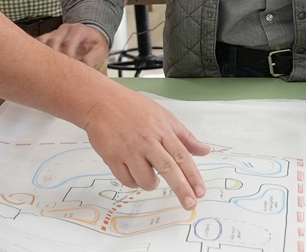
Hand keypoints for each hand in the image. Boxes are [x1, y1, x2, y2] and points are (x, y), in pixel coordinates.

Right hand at [38, 23, 109, 66]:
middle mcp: (65, 29)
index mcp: (79, 30)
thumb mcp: (100, 50)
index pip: (68, 43)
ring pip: (43, 41)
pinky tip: (39, 63)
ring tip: (46, 70)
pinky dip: (37, 52)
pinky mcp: (48, 36)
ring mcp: (55, 32)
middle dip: (53, 58)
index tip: (68, 70)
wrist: (91, 34)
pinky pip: (38, 42)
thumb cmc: (95, 43)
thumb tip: (84, 69)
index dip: (66, 57)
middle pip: (53, 42)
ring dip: (43, 56)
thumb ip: (92, 59)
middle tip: (55, 72)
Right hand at [81, 87, 209, 208]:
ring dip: (152, 184)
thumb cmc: (132, 107)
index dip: (192, 176)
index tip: (200, 191)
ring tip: (152, 178)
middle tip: (189, 203)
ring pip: (145, 179)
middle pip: (168, 169)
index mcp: (161, 130)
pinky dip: (133, 182)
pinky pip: (126, 180)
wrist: (100, 102)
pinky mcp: (112, 157)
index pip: (181, 156)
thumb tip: (205, 151)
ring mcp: (128, 150)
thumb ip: (184, 136)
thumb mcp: (163, 116)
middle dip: (181, 189)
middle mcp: (146, 141)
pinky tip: (135, 174)